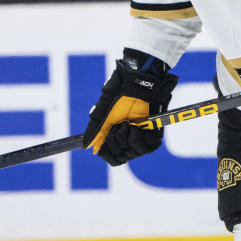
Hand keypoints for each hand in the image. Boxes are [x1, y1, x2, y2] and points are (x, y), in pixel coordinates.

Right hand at [83, 49, 177, 165]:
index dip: (106, 154)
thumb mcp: (103, 109)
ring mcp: (141, 137)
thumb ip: (95, 128)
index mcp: (116, 132)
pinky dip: (136, 139)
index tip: (102, 147)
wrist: (139, 82)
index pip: (112, 156)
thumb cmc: (121, 91)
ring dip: (124, 139)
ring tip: (127, 124)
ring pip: (131, 154)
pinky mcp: (154, 135)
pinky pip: (144, 149)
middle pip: (120, 157)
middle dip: (114, 142)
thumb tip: (87, 145)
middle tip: (117, 126)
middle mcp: (129, 137)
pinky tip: (135, 127)